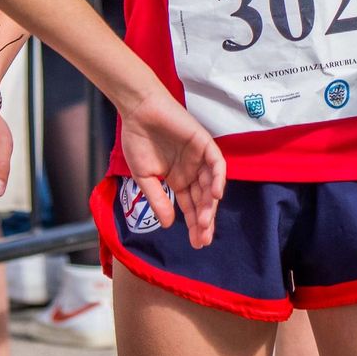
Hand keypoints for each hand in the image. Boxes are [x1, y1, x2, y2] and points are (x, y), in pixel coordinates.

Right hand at [116, 88, 225, 249]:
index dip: (194, 225)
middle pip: (203, 200)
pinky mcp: (204, 143)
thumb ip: (157, 199)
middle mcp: (192, 171)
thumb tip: (168, 224)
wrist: (138, 111)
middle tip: (203, 239)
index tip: (197, 244)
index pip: (191, 206)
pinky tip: (215, 194)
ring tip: (205, 222)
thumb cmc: (138, 140)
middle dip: (204, 220)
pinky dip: (218, 178)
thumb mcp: (144, 177)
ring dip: (210, 204)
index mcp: (178, 180)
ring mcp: (199, 158)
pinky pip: (217, 163)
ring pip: (211, 185)